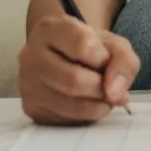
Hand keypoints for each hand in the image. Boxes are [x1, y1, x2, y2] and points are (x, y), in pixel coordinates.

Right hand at [18, 15, 139, 124]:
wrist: (66, 58)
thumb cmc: (90, 49)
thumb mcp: (113, 44)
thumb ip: (123, 61)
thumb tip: (116, 95)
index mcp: (49, 29)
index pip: (82, 46)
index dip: (103, 58)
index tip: (104, 60)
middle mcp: (30, 56)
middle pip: (74, 80)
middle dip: (101, 87)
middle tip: (108, 85)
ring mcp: (27, 84)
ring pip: (70, 105)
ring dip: (97, 105)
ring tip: (101, 95)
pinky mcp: (31, 108)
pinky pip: (65, 120)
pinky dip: (86, 116)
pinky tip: (86, 103)